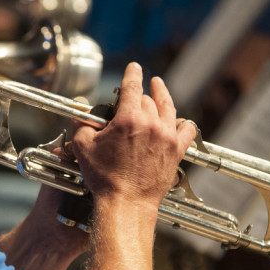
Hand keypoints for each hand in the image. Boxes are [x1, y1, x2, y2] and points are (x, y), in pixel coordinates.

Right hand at [70, 62, 195, 208]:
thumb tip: (83, 115)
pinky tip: (180, 121)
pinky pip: (188, 130)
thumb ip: (82, 125)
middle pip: (147, 98)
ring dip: (162, 96)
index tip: (134, 67)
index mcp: (128, 119)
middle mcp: (151, 124)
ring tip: (160, 89)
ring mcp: (167, 137)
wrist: (126, 203)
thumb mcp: (83, 147)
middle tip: (133, 96)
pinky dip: (184, 123)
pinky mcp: (177, 151)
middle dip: (139, 95)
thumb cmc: (104, 178)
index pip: (132, 86)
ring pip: (168, 108)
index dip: (132, 73)